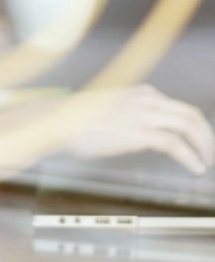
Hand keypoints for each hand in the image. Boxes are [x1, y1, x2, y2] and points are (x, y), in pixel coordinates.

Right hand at [63, 84, 214, 173]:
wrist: (61, 119)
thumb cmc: (79, 118)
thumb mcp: (113, 108)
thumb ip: (132, 113)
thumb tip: (143, 130)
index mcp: (141, 93)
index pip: (180, 106)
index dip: (196, 126)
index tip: (201, 141)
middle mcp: (146, 100)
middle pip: (191, 114)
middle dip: (207, 135)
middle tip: (212, 152)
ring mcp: (143, 115)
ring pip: (188, 125)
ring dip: (204, 145)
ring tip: (207, 162)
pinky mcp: (138, 132)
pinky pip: (174, 143)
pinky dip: (190, 156)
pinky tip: (195, 167)